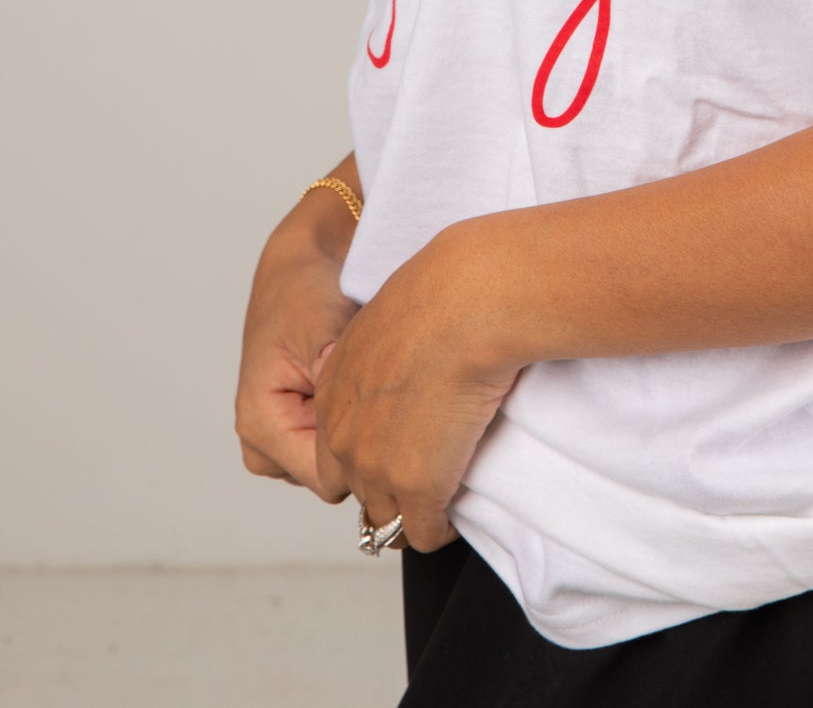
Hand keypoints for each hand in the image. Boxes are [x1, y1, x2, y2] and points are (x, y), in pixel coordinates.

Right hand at [235, 195, 359, 495]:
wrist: (302, 265)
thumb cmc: (306, 289)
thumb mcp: (320, 327)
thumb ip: (331, 376)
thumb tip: (349, 420)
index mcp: (260, 423)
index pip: (327, 479)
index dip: (365, 454)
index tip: (399, 417)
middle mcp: (264, 439)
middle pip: (334, 478)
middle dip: (363, 442)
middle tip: (389, 392)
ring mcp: (280, 436)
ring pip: (339, 464)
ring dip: (361, 429)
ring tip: (375, 381)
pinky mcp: (297, 426)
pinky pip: (339, 445)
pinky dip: (357, 420)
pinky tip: (369, 384)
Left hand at [313, 226, 523, 551]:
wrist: (465, 302)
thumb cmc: (441, 293)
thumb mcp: (389, 316)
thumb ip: (384, 347)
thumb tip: (405, 351)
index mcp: (332, 390)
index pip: (335, 450)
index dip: (369, 455)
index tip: (401, 449)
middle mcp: (343, 434)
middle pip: (356, 490)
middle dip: (385, 492)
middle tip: (421, 482)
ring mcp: (375, 465)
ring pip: (386, 519)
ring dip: (411, 517)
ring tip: (440, 505)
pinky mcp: (416, 486)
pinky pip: (425, 532)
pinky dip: (440, 529)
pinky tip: (458, 512)